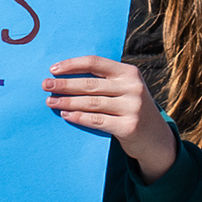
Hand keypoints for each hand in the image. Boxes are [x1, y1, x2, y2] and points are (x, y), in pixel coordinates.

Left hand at [50, 55, 176, 179]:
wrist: (156, 138)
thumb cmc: (132, 109)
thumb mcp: (126, 89)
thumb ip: (105, 81)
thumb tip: (66, 75)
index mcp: (130, 73)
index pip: (96, 63)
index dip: (73, 64)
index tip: (53, 69)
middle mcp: (133, 88)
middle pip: (90, 84)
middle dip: (65, 84)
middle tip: (45, 85)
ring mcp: (132, 108)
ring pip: (91, 103)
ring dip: (67, 102)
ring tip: (50, 102)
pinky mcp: (128, 127)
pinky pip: (96, 121)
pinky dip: (78, 117)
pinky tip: (66, 115)